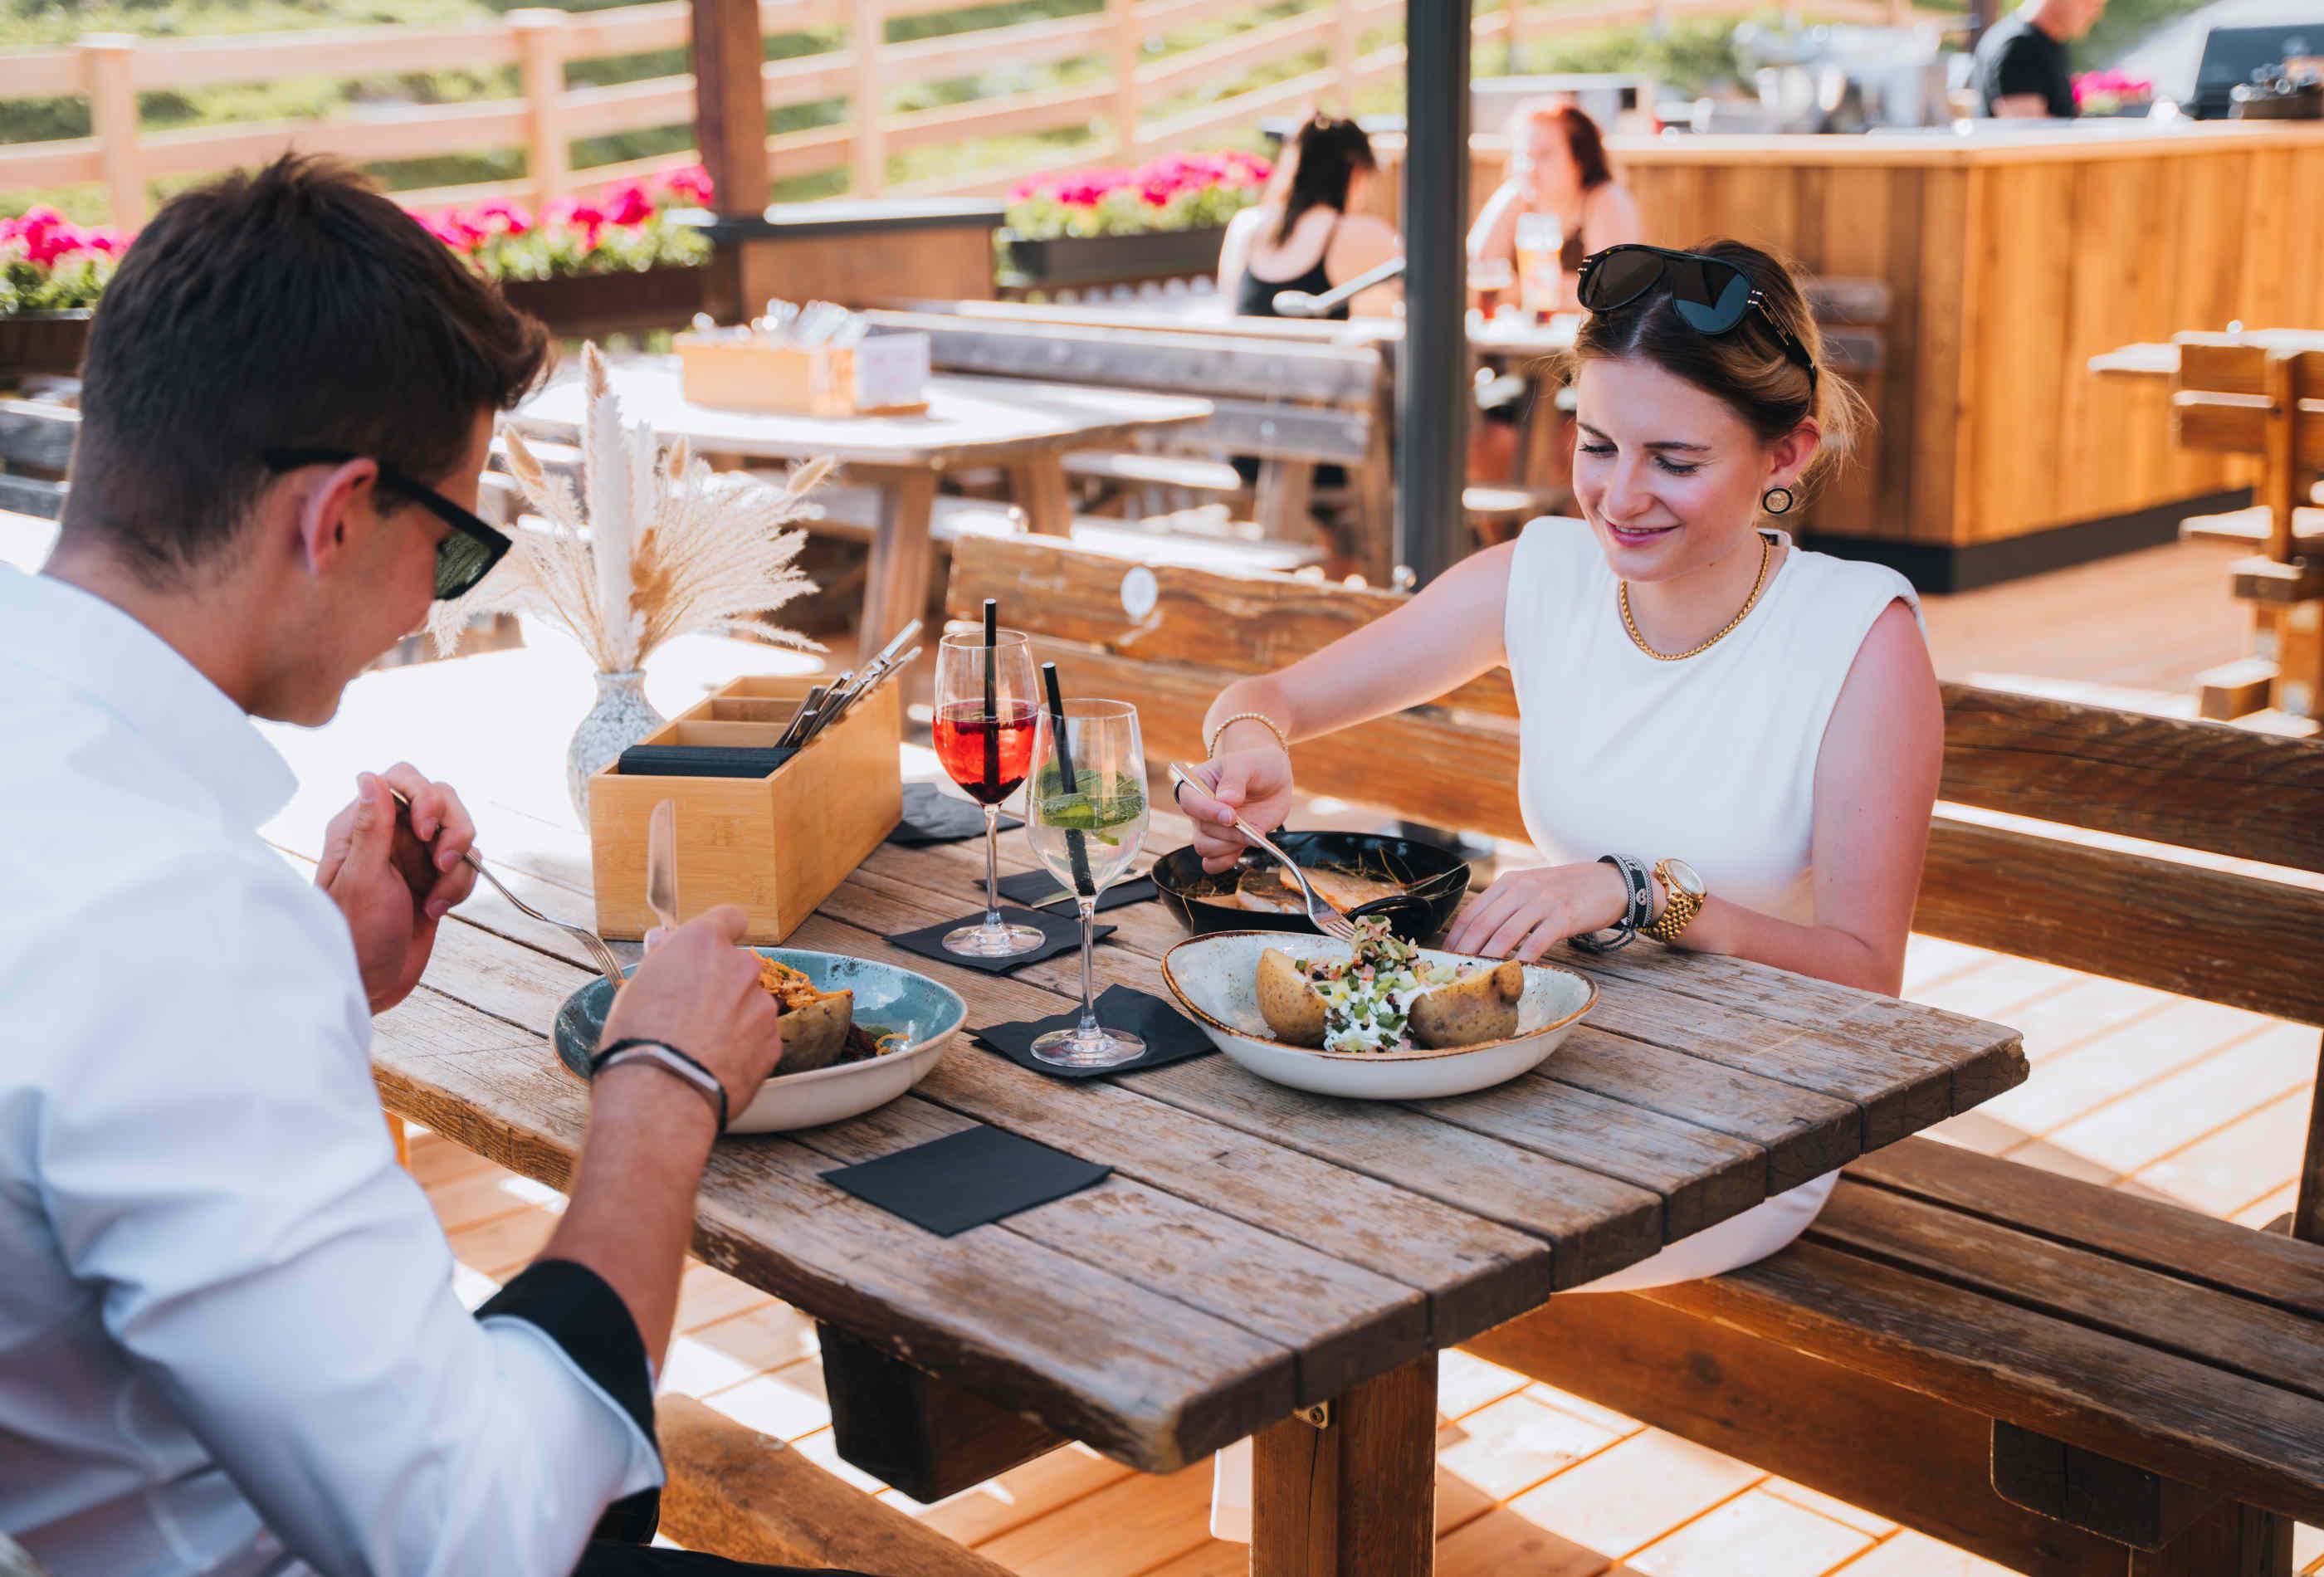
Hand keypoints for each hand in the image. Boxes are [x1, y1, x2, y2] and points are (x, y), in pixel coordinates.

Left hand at [316, 765, 477, 1012]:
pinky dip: (460, 887)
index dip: (424, 797)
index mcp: (361, 825)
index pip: (403, 779)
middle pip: (442, 799)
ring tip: (435, 897)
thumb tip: (368, 776)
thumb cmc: (356, 934)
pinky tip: (436, 910)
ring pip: (459, 833)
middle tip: (440, 864)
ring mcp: (413, 857)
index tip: (425, 831)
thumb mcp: (363, 879)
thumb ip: (370, 826)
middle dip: (452, 831)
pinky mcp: (434, 879)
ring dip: (457, 866)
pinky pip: (466, 865)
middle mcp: (389, 834)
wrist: (372, 982)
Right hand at [600, 906, 783, 1119]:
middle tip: (693, 1012)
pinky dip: (745, 1047)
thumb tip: (664, 940)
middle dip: (724, 982)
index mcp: (704, 942)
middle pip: (740, 965)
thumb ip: (662, 960)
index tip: (709, 952)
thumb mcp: (636, 988)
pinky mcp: (773, 1041)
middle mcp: (741, 965)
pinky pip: (760, 1036)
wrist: (663, 1095)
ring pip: (752, 1002)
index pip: (729, 918)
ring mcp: (762, 1004)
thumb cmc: (638, 1037)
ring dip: (736, 1017)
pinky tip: (717, 1065)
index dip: (720, 934)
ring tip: (703, 1047)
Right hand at [1175, 745, 1295, 874]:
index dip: (1208, 812)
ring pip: (1206, 849)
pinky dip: (1226, 862)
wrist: (1272, 778)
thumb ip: (1234, 781)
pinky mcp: (1225, 843)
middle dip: (1228, 833)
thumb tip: (1226, 801)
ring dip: (1231, 846)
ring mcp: (1211, 828)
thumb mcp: (1246, 764)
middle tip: (1251, 826)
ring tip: (1253, 834)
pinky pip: (1213, 863)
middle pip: (1202, 831)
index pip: (1189, 803)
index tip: (1231, 816)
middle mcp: (1199, 810)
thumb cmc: (1255, 765)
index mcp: (1195, 785)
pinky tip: (1243, 849)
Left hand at [1443, 861, 1629, 962]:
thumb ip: (1508, 906)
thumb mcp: (1532, 889)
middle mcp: (1522, 888)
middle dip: (1465, 951)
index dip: (1455, 937)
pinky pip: (1537, 941)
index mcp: (1510, 882)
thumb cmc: (1567, 891)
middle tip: (1455, 973)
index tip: (1445, 957)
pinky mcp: (1563, 916)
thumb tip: (1480, 936)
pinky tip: (1514, 972)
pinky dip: (1523, 959)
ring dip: (1488, 958)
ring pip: (1505, 933)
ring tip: (1476, 977)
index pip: (1472, 911)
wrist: (1610, 882)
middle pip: (1483, 923)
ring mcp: (1543, 901)